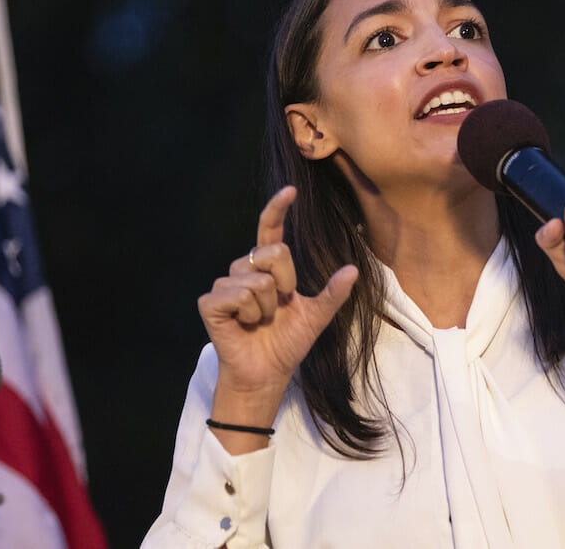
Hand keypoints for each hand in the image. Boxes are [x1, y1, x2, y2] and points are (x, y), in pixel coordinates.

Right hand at [197, 186, 357, 443]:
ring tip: (261, 321)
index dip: (277, 209)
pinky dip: (249, 313)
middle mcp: (244, 270)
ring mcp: (224, 285)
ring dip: (268, 307)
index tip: (290, 191)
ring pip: (257, 280)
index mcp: (268, 269)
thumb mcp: (316, 316)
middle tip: (279, 309)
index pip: (270, 230)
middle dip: (285, 283)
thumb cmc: (287, 343)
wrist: (267, 372)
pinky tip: (245, 324)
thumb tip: (354, 270)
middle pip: (273, 254)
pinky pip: (238, 295)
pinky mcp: (210, 303)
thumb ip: (333, 293)